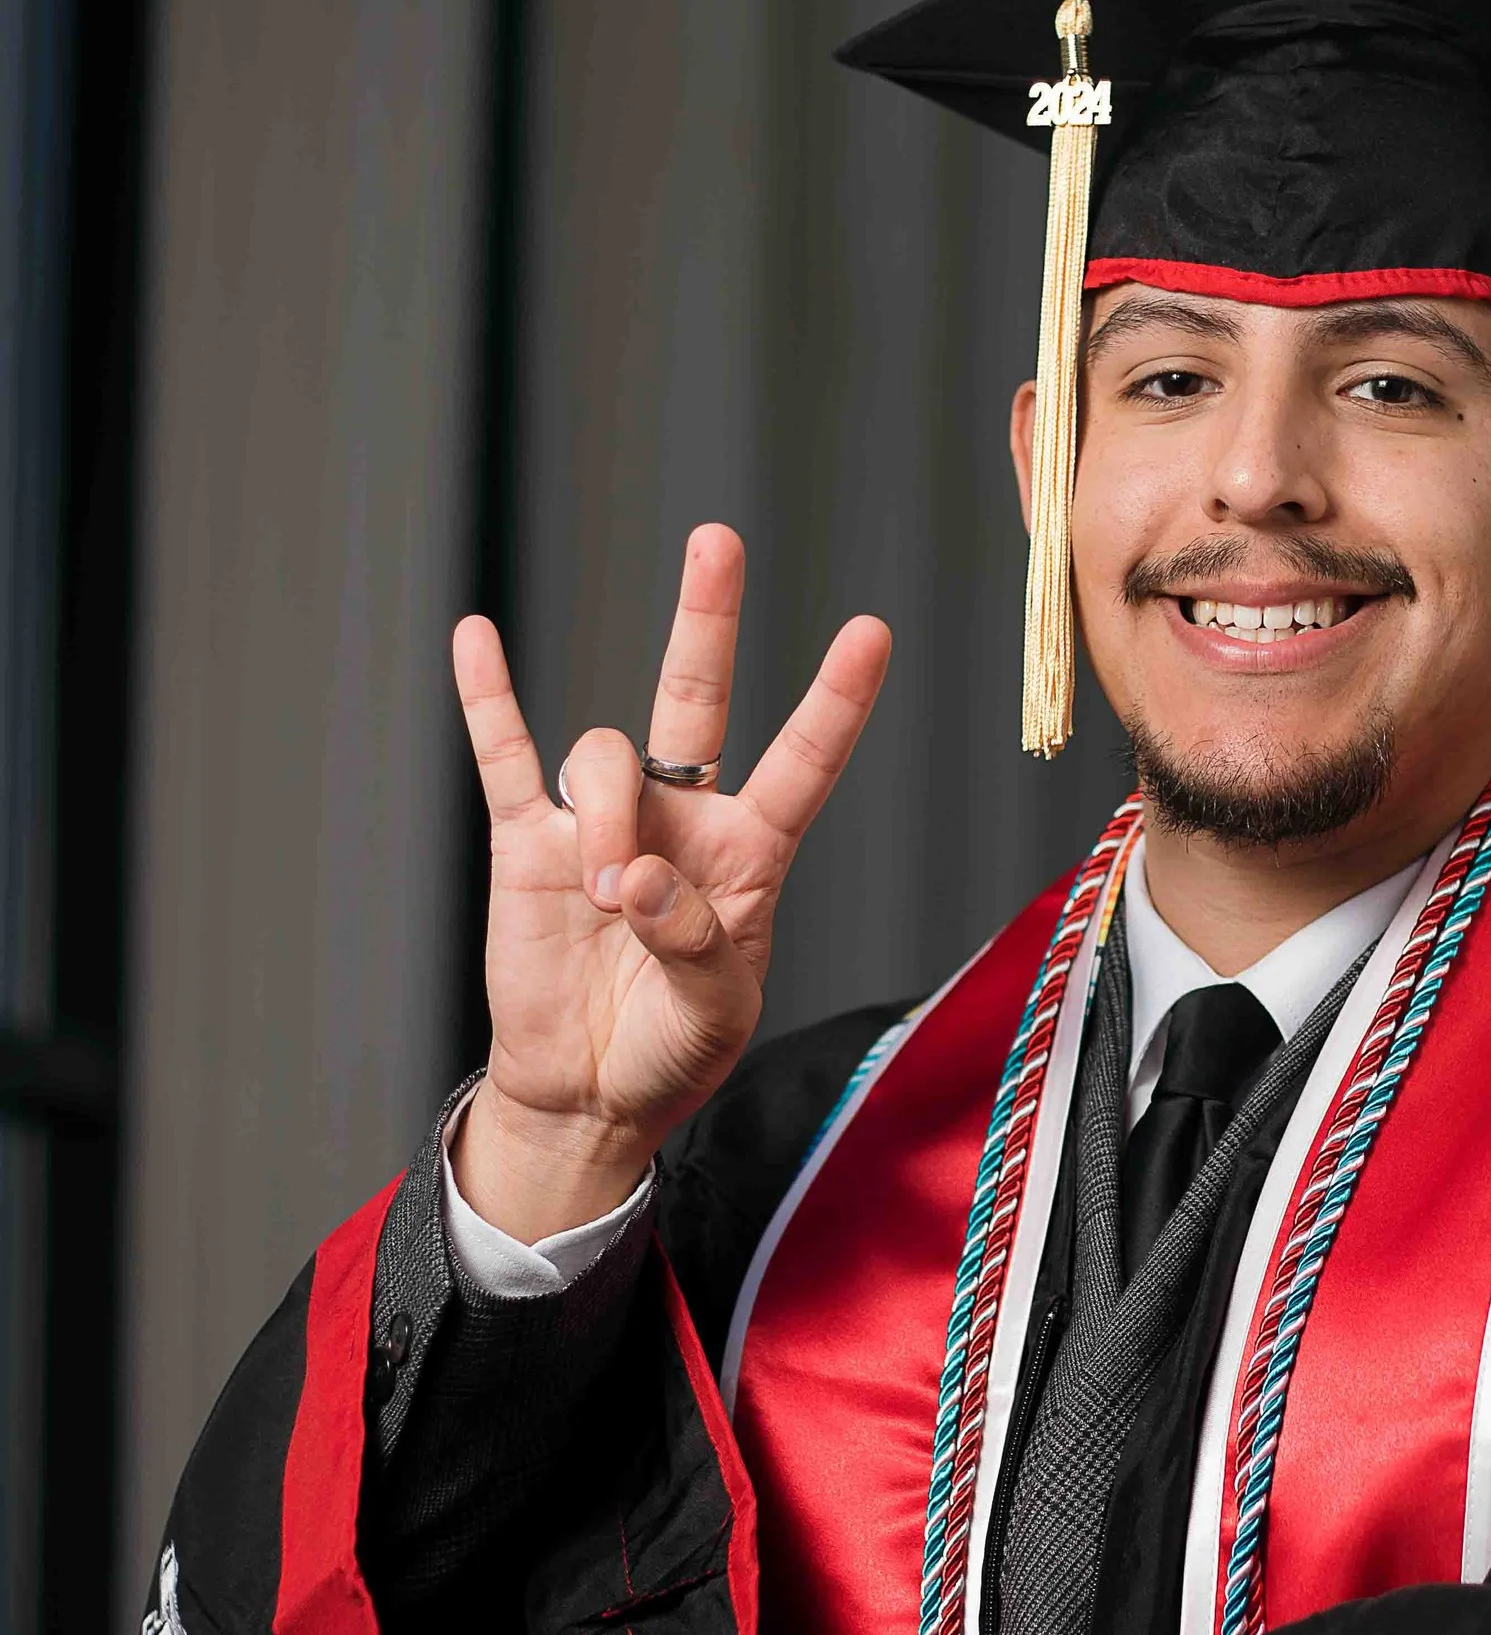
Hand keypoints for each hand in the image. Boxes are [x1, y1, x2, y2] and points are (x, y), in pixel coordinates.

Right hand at [452, 529, 889, 1237]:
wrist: (587, 1094)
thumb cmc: (672, 1050)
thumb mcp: (716, 1015)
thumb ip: (696, 945)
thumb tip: (635, 877)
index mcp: (748, 855)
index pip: (802, 763)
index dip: (835, 702)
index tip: (871, 632)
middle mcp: (679, 818)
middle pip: (693, 697)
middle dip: (706, 619)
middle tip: (718, 541)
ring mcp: (600, 823)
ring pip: (604, 761)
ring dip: (607, 818)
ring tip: (609, 897)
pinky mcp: (527, 844)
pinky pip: (506, 755)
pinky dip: (489, 698)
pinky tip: (476, 637)